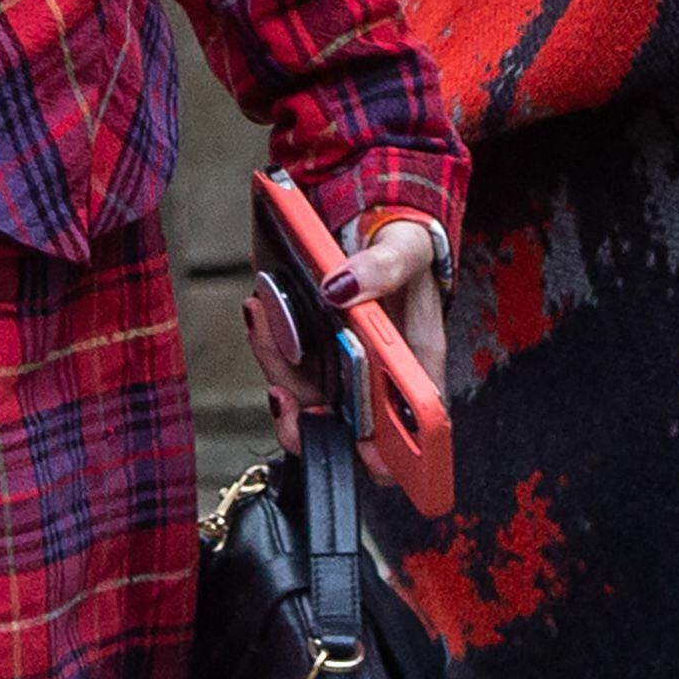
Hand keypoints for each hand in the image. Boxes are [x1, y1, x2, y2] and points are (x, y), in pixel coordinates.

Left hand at [242, 215, 446, 491]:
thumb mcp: (406, 248)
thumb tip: (342, 287)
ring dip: (275, 364)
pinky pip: (282, 359)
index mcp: (416, 366)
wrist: (374, 220)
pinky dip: (267, 338)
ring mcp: (339, 365)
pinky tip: (261, 305)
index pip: (413, 434)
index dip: (391, 458)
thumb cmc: (404, 247)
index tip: (365, 453)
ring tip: (264, 314)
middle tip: (282, 393)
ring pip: (302, 393)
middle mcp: (376, 377)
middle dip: (305, 418)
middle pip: (343, 425)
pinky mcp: (306, 344)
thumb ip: (383, 267)